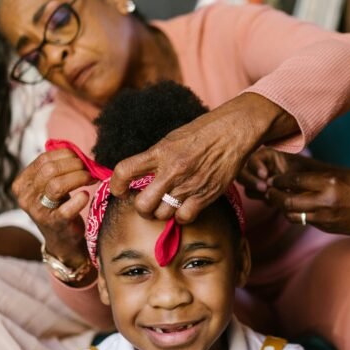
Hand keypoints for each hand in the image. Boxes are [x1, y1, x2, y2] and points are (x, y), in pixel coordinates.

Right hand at [12, 149, 93, 264]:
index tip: (82, 158)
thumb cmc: (58, 206)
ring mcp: (37, 211)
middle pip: (50, 170)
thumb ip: (56, 166)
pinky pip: (66, 209)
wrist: (62, 239)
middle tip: (90, 169)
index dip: (66, 155)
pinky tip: (86, 195)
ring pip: (57, 185)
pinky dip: (80, 199)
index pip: (44, 159)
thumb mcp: (50, 185)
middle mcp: (25, 197)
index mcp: (22, 183)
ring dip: (79, 178)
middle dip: (75, 165)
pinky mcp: (53, 224)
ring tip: (91, 179)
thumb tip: (73, 148)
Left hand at [109, 110, 255, 223]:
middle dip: (141, 208)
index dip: (116, 185)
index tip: (119, 190)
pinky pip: (184, 217)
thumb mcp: (172, 139)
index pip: (125, 171)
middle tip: (146, 204)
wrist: (233, 131)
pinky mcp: (205, 195)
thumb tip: (141, 176)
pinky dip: (181, 216)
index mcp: (160, 152)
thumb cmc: (203, 132)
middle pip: (142, 205)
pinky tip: (184, 207)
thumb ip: (156, 158)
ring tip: (167, 204)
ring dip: (162, 213)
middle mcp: (171, 170)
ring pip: (162, 214)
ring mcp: (188, 185)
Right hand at [238, 148, 314, 200]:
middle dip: (251, 181)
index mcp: (267, 155)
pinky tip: (273, 200)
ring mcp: (258, 180)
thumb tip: (272, 182)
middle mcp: (259, 167)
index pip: (254, 158)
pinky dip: (261, 198)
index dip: (256, 166)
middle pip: (242, 172)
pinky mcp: (260, 193)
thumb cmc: (308, 171)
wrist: (313, 186)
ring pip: (247, 186)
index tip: (264, 175)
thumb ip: (285, 172)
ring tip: (269, 195)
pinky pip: (255, 196)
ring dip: (255, 191)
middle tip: (264, 188)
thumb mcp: (300, 167)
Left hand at [265, 169, 349, 235]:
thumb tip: (290, 181)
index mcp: (330, 183)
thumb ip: (318, 179)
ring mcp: (327, 218)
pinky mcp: (328, 229)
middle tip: (268, 191)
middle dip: (274, 197)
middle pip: (288, 202)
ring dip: (283, 209)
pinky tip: (297, 209)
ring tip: (279, 201)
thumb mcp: (341, 177)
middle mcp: (326, 202)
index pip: (294, 181)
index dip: (279, 180)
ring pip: (293, 216)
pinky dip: (298, 215)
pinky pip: (305, 222)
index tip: (273, 179)